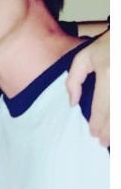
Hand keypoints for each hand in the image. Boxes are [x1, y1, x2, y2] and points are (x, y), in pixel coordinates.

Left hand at [67, 30, 108, 146]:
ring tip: (113, 140)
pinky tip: (119, 130)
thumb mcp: (84, 57)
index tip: (93, 134)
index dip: (98, 122)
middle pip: (116, 112)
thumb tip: (73, 103)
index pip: (102, 105)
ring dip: (119, 129)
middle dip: (110, 130)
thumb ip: (74, 81)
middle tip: (103, 142)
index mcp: (107, 73)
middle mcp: (120, 82)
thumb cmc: (106, 46)